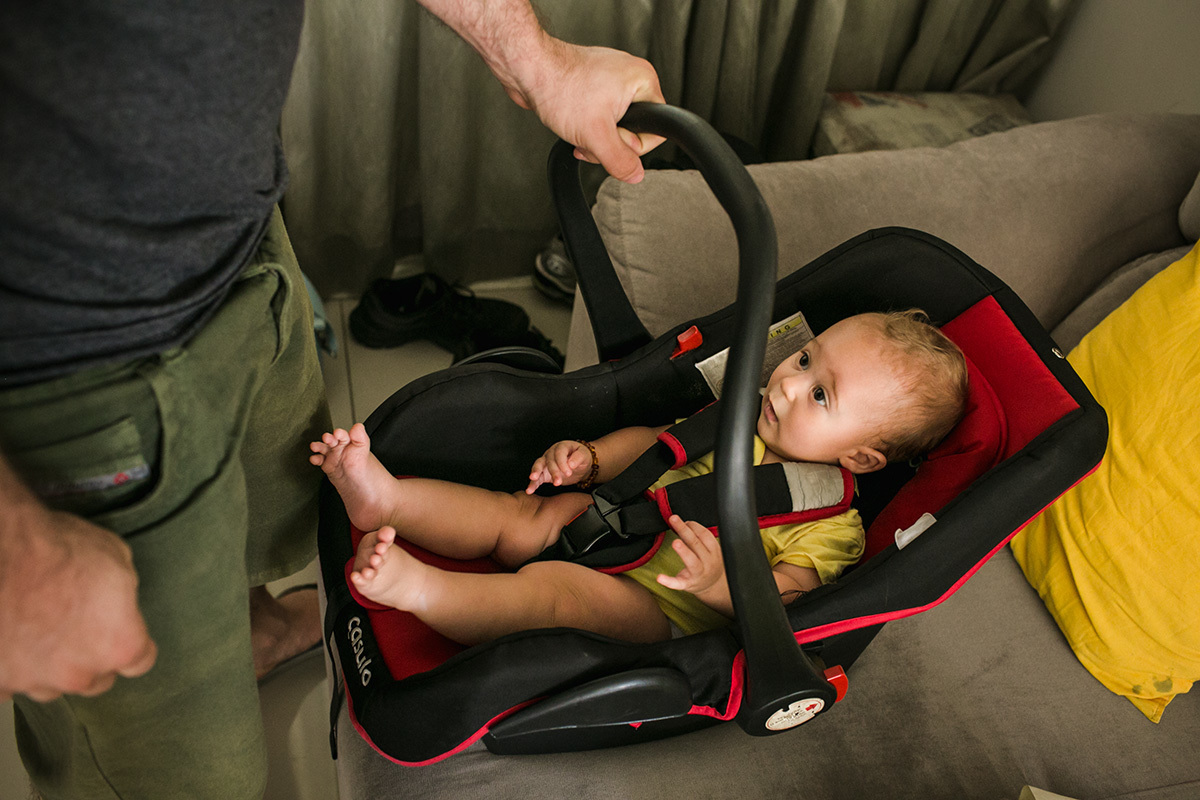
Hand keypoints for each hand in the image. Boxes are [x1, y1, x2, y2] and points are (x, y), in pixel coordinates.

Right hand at [0, 506, 157, 701]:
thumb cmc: (52, 550)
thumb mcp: (115, 557)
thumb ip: (124, 595)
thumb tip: (117, 602)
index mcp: (118, 645)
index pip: (139, 661)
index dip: (131, 644)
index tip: (122, 637)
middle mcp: (78, 672)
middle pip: (95, 679)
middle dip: (90, 656)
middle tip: (75, 625)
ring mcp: (33, 681)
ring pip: (52, 684)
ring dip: (50, 664)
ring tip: (40, 628)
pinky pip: (10, 684)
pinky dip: (12, 667)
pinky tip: (13, 640)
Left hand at [508, 38, 665, 183]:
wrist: (528, 67)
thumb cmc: (560, 85)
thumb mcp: (595, 134)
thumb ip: (619, 160)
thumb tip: (634, 175)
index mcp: (643, 81)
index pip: (656, 130)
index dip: (632, 145)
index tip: (611, 138)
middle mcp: (630, 77)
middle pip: (633, 130)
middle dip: (608, 141)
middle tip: (589, 132)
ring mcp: (611, 80)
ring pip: (613, 126)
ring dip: (593, 135)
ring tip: (576, 125)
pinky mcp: (593, 85)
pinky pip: (598, 117)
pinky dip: (584, 125)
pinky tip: (571, 121)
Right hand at [527, 440, 592, 493]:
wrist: (579, 465)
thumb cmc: (581, 457)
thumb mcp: (584, 455)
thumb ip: (578, 458)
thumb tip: (571, 464)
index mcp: (562, 447)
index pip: (559, 453)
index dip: (562, 463)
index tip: (568, 472)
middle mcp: (552, 453)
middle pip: (549, 460)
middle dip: (553, 472)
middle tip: (558, 482)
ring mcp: (546, 462)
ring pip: (539, 466)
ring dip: (537, 473)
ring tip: (534, 479)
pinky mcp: (544, 473)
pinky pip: (537, 477)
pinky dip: (533, 483)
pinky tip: (530, 490)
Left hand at [656, 515, 727, 598]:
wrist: (713, 585)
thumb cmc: (708, 562)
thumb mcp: (710, 549)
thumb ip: (699, 537)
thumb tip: (684, 523)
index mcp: (714, 551)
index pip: (705, 535)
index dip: (694, 526)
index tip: (685, 521)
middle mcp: (708, 562)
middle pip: (696, 544)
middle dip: (684, 531)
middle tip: (673, 519)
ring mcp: (698, 574)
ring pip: (692, 562)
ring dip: (684, 552)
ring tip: (675, 542)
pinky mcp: (687, 584)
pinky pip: (678, 583)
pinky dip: (669, 581)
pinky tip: (660, 577)